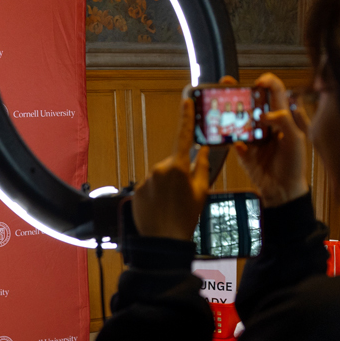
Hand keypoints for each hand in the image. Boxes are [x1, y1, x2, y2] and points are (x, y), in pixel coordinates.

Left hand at [132, 96, 209, 239]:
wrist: (163, 240)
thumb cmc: (186, 217)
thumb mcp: (201, 191)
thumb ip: (202, 168)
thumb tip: (203, 150)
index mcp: (178, 167)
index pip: (183, 137)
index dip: (186, 117)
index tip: (186, 100)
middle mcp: (159, 169)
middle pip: (172, 165)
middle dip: (178, 175)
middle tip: (183, 197)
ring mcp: (146, 180)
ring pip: (160, 178)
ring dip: (166, 187)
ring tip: (171, 207)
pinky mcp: (136, 191)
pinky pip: (149, 188)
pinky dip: (154, 196)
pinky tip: (159, 210)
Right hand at [234, 73, 310, 207]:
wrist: (283, 190)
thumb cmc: (294, 164)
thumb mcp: (296, 139)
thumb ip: (285, 121)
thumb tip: (265, 114)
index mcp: (281, 117)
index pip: (275, 92)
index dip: (268, 82)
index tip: (258, 82)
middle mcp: (265, 124)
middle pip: (251, 102)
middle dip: (238, 90)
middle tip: (226, 84)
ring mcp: (252, 137)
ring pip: (238, 119)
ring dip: (228, 113)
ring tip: (218, 106)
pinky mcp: (242, 151)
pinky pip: (233, 142)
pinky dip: (232, 141)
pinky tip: (235, 142)